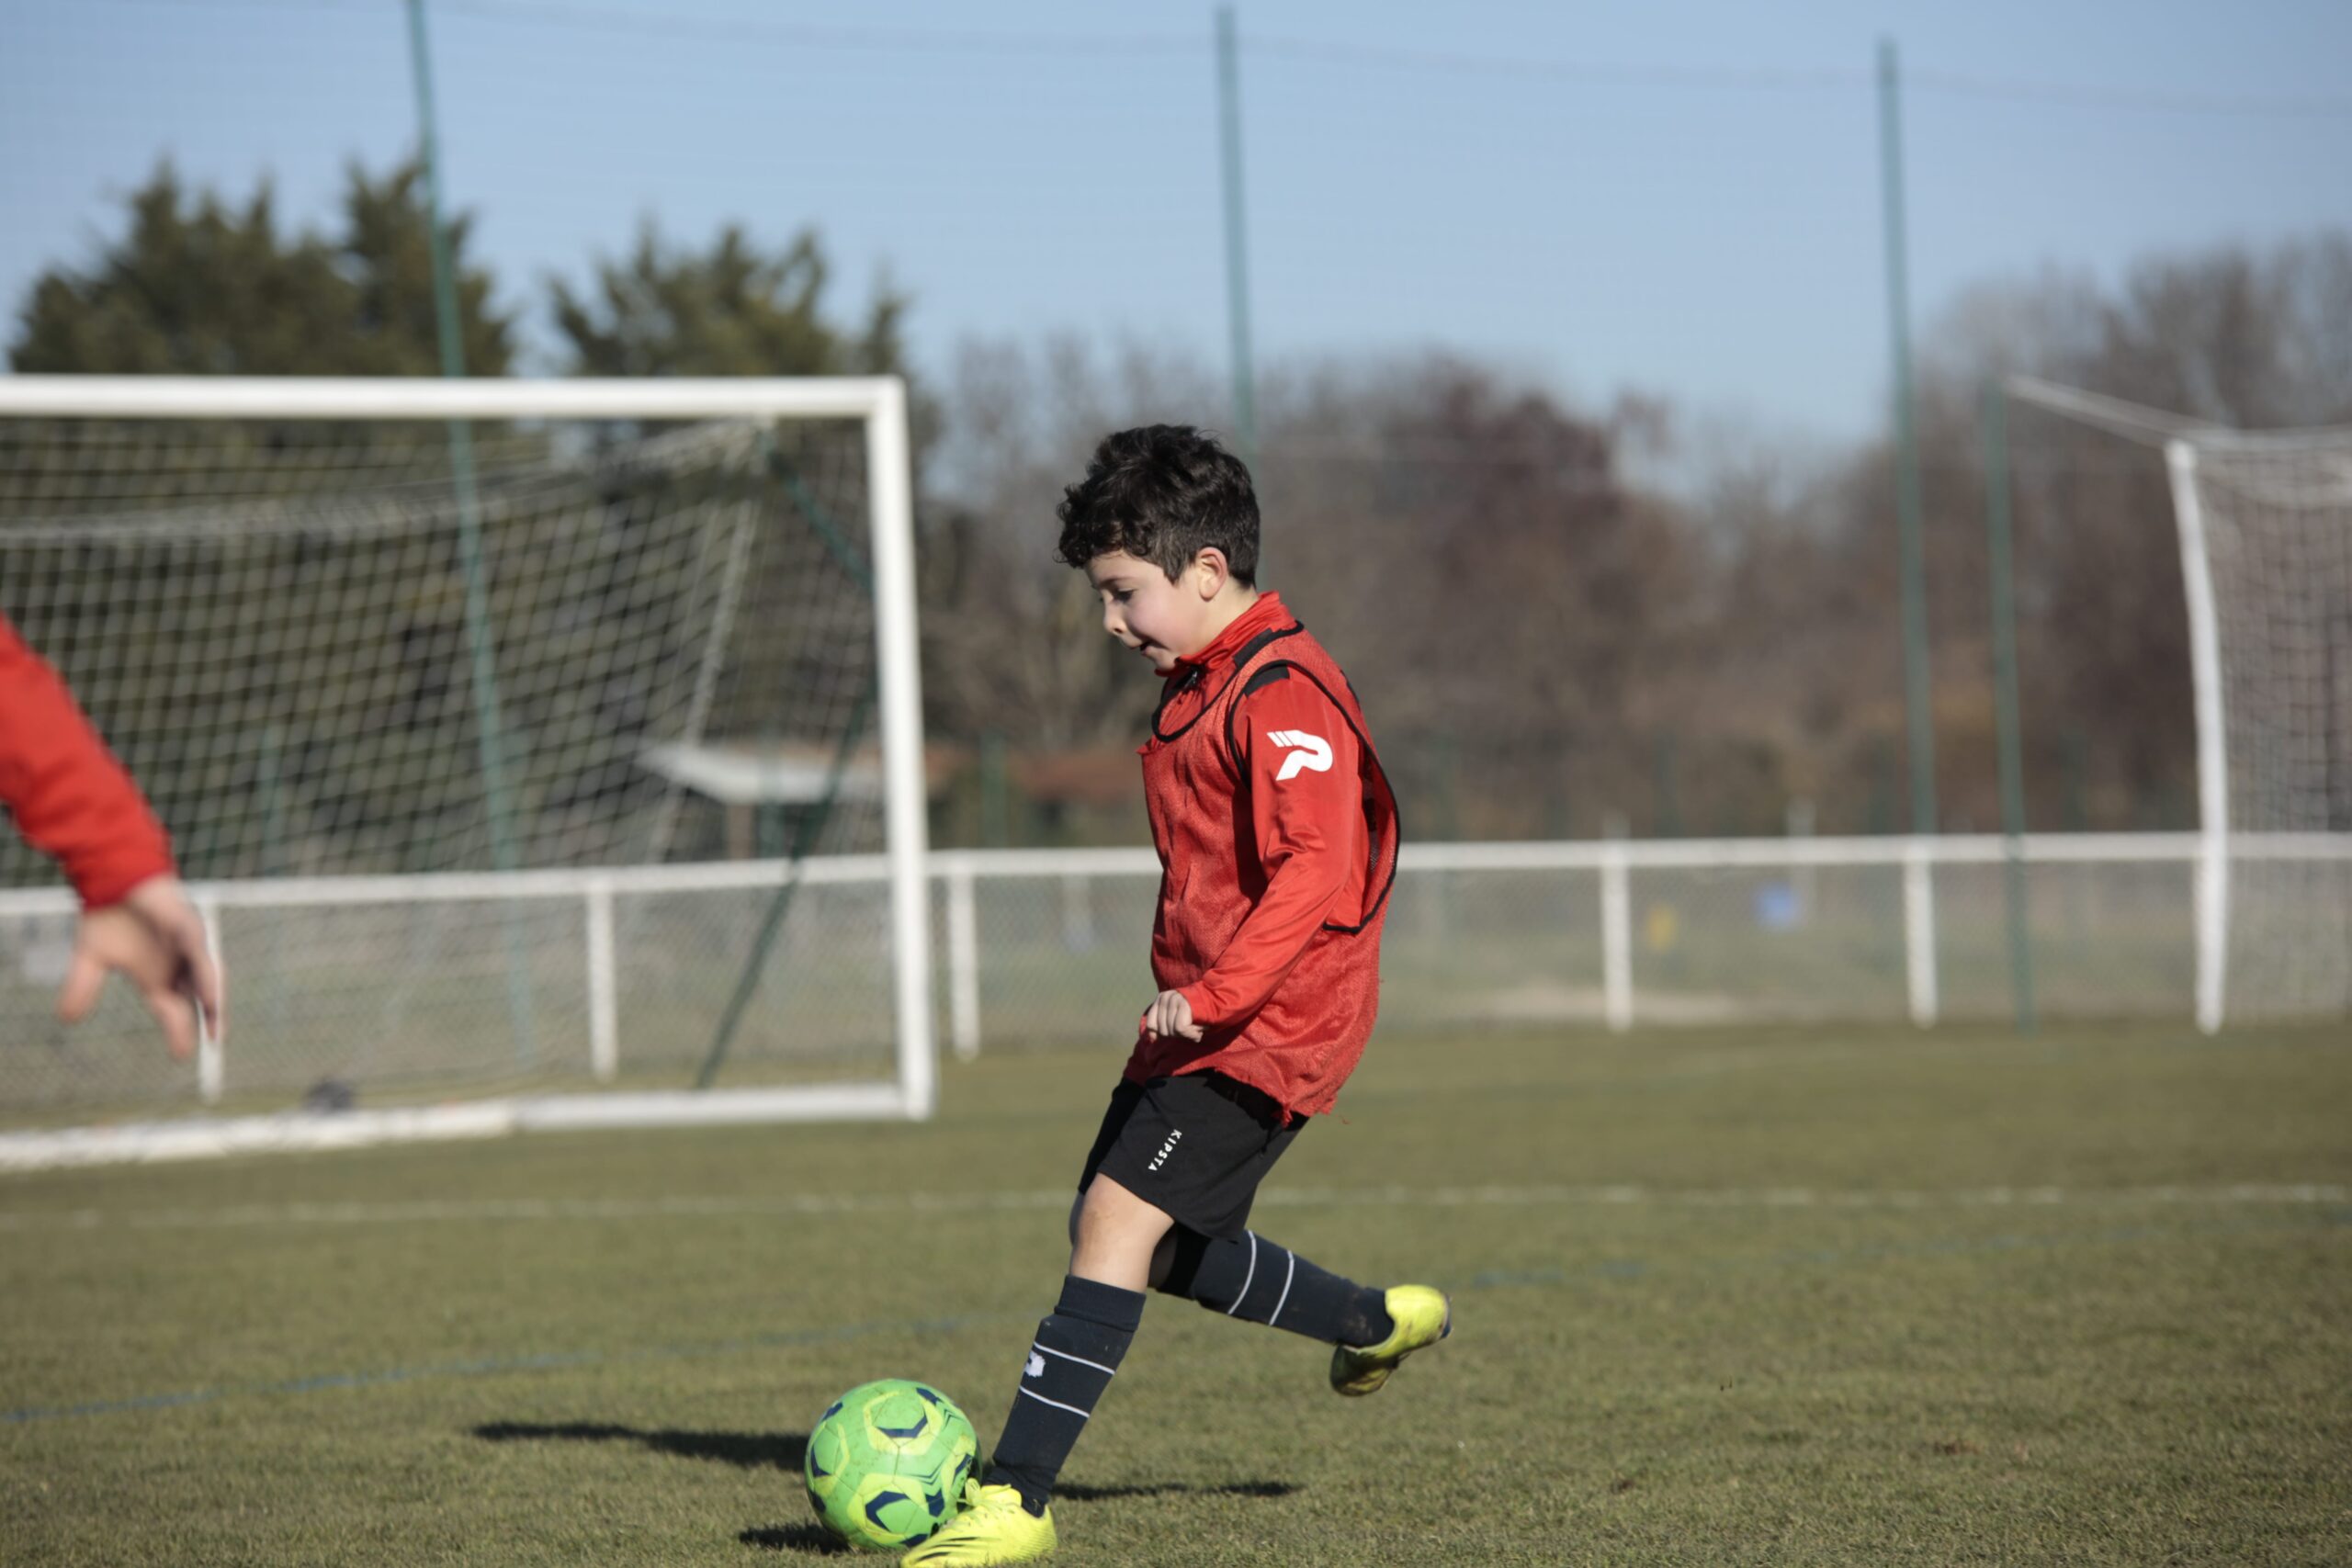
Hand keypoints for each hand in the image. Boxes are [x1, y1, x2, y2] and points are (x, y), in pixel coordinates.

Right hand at [56, 875, 226, 1059]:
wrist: (112, 880)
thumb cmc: (109, 918)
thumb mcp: (91, 958)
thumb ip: (83, 986)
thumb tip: (66, 1019)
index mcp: (160, 977)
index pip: (174, 1010)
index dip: (179, 1032)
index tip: (182, 1055)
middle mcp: (179, 965)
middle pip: (199, 997)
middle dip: (210, 1019)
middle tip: (214, 1042)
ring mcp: (186, 945)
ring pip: (205, 975)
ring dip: (212, 996)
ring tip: (217, 1018)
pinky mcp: (187, 925)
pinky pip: (199, 948)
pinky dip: (203, 966)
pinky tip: (207, 981)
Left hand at [1142, 989, 1203, 1042]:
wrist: (1218, 1001)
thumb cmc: (1197, 1014)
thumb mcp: (1176, 1018)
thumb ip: (1162, 1026)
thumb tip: (1151, 1040)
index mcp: (1161, 998)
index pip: (1151, 1024)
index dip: (1159, 1034)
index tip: (1175, 1033)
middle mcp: (1166, 997)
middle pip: (1162, 1030)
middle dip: (1177, 1034)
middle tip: (1190, 1027)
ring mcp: (1174, 1000)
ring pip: (1171, 1031)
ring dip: (1186, 1034)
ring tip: (1196, 1026)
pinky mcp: (1184, 1005)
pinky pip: (1181, 1029)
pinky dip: (1191, 1034)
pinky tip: (1200, 1030)